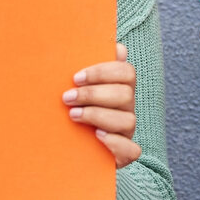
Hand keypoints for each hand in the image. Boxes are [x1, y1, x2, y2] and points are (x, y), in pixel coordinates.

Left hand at [63, 43, 140, 167]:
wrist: (68, 148)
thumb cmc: (72, 109)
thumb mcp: (76, 87)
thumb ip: (85, 67)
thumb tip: (107, 45)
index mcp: (120, 87)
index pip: (125, 71)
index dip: (102, 72)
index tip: (76, 77)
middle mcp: (127, 108)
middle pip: (126, 94)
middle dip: (93, 95)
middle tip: (67, 98)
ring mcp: (127, 131)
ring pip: (128, 120)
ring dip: (98, 116)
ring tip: (73, 116)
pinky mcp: (124, 154)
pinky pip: (131, 149)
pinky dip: (115, 143)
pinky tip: (96, 137)